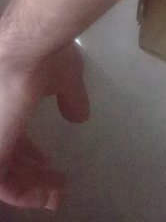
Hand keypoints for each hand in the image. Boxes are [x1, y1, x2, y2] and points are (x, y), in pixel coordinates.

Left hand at [0, 42, 89, 209]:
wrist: (25, 47)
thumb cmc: (42, 54)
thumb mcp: (63, 75)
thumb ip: (70, 96)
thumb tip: (80, 114)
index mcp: (5, 105)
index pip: (11, 137)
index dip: (31, 156)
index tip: (51, 166)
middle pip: (9, 157)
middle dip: (34, 175)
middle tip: (58, 185)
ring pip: (6, 174)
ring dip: (33, 187)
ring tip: (58, 192)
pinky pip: (3, 186)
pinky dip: (24, 195)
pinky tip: (46, 196)